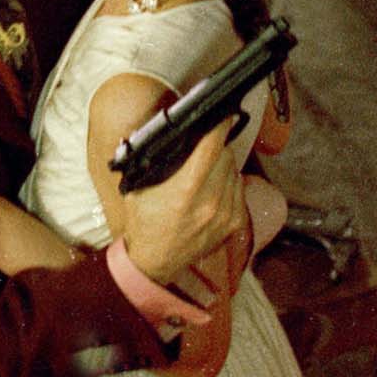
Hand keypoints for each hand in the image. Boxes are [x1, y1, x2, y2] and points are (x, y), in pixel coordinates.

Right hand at [117, 126, 246, 285]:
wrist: (154, 262)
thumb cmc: (143, 223)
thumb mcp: (136, 187)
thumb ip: (147, 159)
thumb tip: (155, 130)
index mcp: (185, 190)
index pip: (212, 147)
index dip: (218, 127)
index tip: (221, 115)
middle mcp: (210, 202)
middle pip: (226, 155)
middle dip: (216, 146)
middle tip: (205, 146)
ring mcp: (225, 214)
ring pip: (235, 171)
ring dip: (224, 165)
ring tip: (206, 170)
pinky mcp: (234, 223)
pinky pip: (239, 189)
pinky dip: (230, 183)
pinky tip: (214, 187)